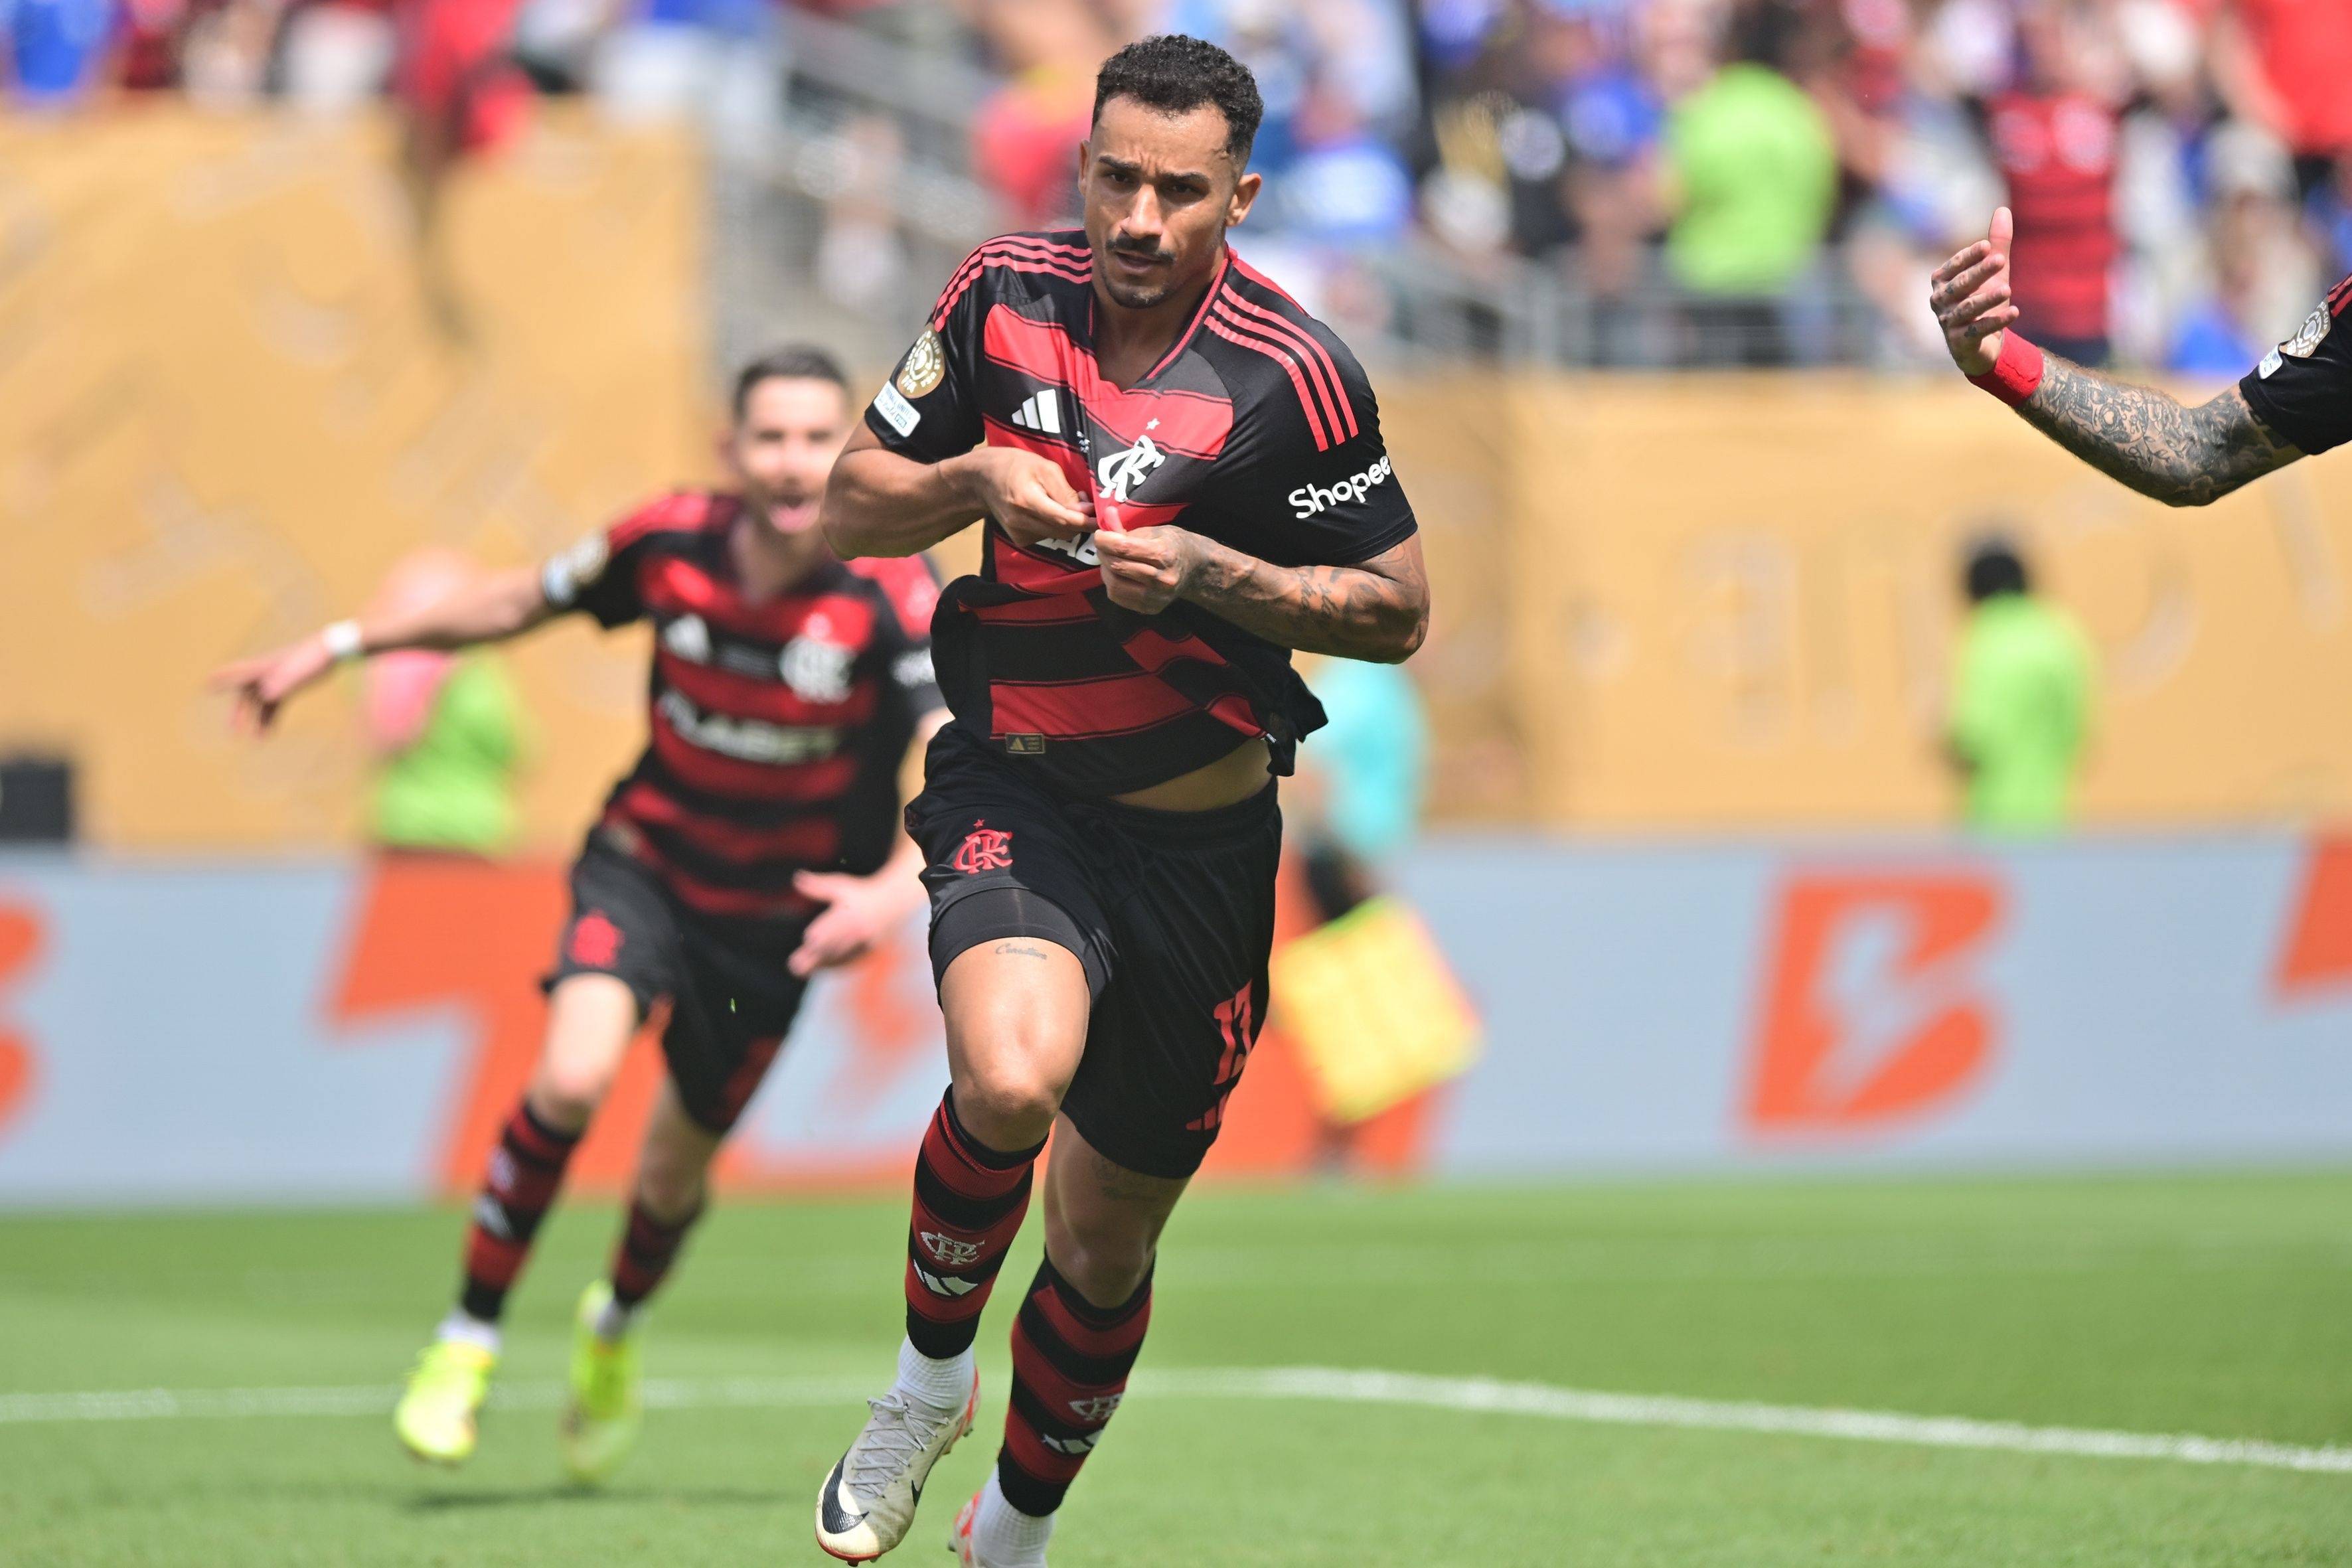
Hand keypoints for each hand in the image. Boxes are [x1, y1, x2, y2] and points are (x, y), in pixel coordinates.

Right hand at [209, 633, 337, 733]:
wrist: (335, 649)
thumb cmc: (315, 657)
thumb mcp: (298, 672)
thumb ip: (281, 683)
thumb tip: (266, 696)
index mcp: (265, 666)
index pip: (239, 672)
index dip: (223, 678)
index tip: (207, 684)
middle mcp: (267, 673)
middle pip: (247, 695)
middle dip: (240, 714)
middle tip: (234, 732)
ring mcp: (278, 679)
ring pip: (261, 703)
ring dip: (257, 720)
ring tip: (257, 740)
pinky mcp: (291, 685)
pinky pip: (275, 705)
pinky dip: (271, 718)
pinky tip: (268, 734)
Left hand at [787, 869, 915, 976]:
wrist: (894, 902)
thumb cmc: (861, 892)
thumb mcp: (840, 886)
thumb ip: (817, 886)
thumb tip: (796, 878)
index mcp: (849, 914)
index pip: (830, 929)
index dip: (817, 935)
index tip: (808, 938)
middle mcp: (857, 930)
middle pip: (832, 946)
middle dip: (813, 956)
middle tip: (794, 965)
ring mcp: (865, 942)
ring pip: (839, 956)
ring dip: (821, 963)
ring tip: (799, 969)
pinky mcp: (868, 950)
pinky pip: (849, 961)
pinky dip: (833, 964)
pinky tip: (819, 967)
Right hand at [950, 446, 1093, 552]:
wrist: (983, 479)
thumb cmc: (1016, 466)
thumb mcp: (1044, 468)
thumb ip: (1066, 492)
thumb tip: (1087, 511)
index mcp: (1026, 500)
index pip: (1063, 518)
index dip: (1086, 521)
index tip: (1102, 518)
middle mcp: (1020, 522)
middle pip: (1063, 530)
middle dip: (1080, 521)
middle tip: (1085, 504)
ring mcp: (1018, 534)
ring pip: (1058, 535)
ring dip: (1067, 523)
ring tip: (1061, 502)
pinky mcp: (1020, 540)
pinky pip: (1048, 536)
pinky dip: (1054, 526)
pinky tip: (1046, 511)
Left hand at [1093, 525, 1211, 614]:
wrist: (1196, 570)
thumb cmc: (1174, 545)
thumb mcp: (1155, 531)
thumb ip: (1127, 528)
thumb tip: (1106, 514)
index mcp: (1164, 554)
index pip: (1124, 548)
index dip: (1105, 540)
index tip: (1099, 535)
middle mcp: (1161, 579)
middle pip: (1117, 567)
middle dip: (1103, 554)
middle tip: (1103, 546)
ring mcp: (1156, 597)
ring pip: (1114, 586)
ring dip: (1105, 571)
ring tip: (1109, 560)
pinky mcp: (1150, 608)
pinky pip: (1119, 598)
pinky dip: (1112, 584)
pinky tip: (1118, 574)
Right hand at [1928, 206, 2020, 375]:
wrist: (1979, 344)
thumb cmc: (1981, 300)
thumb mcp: (1993, 271)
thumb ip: (1998, 244)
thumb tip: (2003, 210)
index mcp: (1942, 281)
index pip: (1954, 266)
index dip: (1969, 257)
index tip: (1988, 246)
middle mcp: (1939, 301)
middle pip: (1960, 285)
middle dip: (1979, 273)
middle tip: (2000, 260)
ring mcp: (1947, 323)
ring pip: (1967, 309)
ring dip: (1987, 299)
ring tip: (2008, 290)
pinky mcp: (1959, 343)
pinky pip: (1977, 330)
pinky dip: (1995, 322)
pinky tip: (2014, 312)